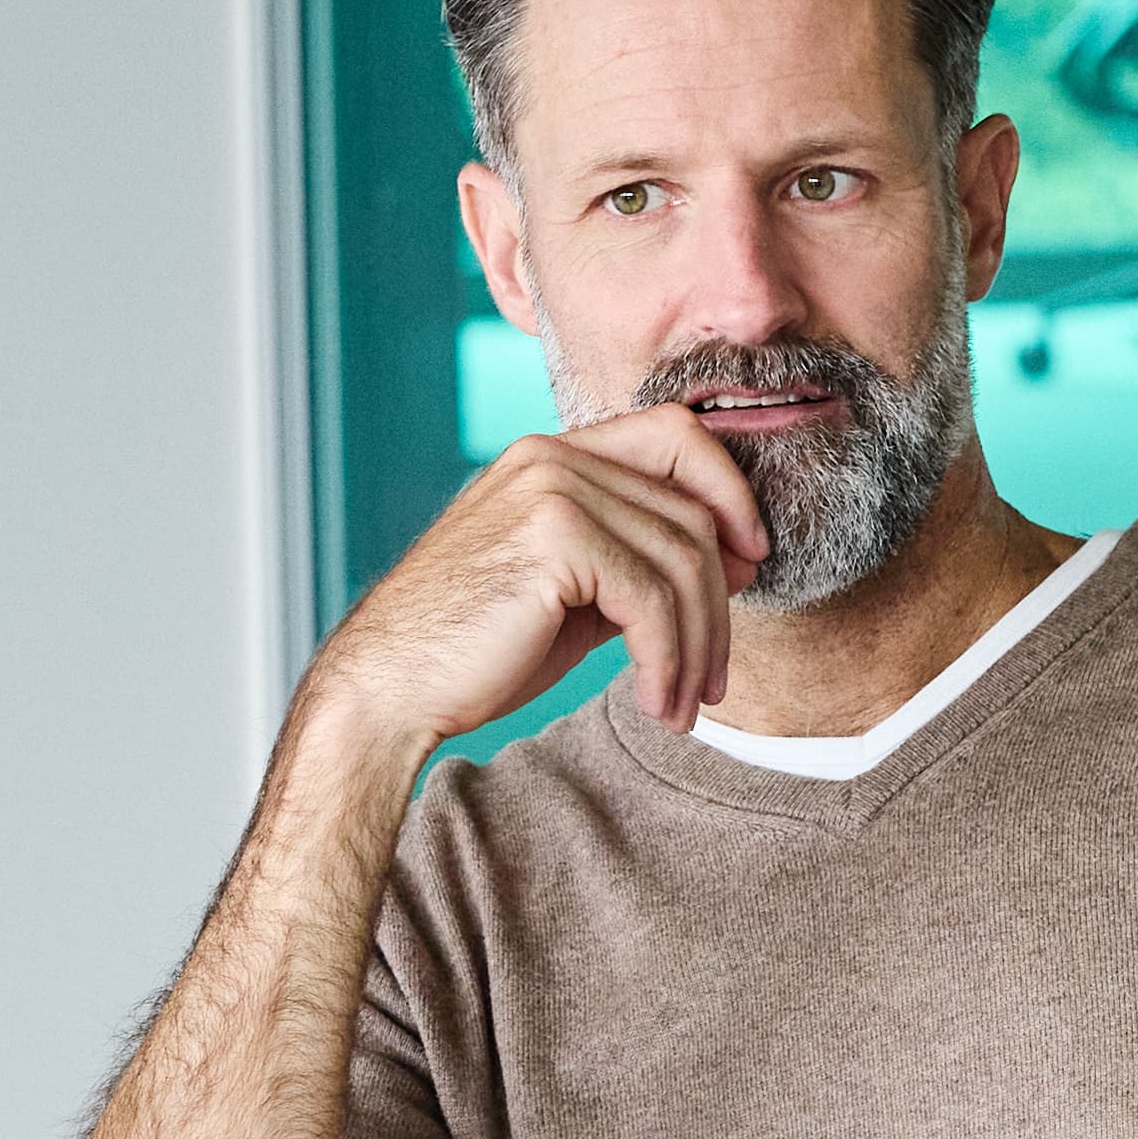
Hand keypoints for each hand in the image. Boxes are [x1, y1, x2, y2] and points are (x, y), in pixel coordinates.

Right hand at [290, 395, 768, 762]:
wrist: (388, 689)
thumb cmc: (472, 651)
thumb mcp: (569, 591)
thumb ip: (634, 560)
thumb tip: (733, 559)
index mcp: (552, 455)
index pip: (677, 435)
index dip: (730, 494)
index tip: (749, 563)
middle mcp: (552, 457)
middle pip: (692, 510)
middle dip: (719, 605)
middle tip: (714, 678)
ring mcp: (551, 489)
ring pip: (682, 560)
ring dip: (697, 647)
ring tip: (683, 704)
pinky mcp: (554, 537)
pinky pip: (652, 599)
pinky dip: (669, 660)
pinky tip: (657, 702)